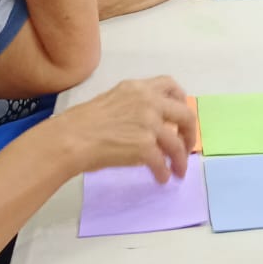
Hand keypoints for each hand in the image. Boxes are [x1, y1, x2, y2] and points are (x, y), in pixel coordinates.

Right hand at [61, 76, 196, 182]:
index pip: (170, 85)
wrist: (71, 138)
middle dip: (190, 133)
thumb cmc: (83, 122)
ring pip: (176, 144)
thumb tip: (149, 123)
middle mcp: (148, 102)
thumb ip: (135, 105)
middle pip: (184, 114)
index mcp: (138, 88)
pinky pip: (162, 162)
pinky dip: (164, 172)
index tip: (180, 115)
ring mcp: (149, 124)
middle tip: (187, 147)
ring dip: (180, 160)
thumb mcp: (113, 100)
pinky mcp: (145, 146)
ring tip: (179, 171)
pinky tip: (161, 178)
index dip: (181, 101)